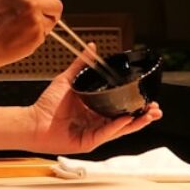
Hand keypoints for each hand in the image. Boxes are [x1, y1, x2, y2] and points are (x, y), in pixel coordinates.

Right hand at [0, 0, 60, 68]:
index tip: (47, 2)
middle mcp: (29, 2)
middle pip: (56, 4)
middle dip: (53, 11)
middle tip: (45, 17)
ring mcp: (35, 19)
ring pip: (52, 21)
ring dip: (45, 25)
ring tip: (25, 30)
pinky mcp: (37, 35)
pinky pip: (45, 35)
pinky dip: (37, 37)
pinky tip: (22, 38)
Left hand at [20, 45, 162, 153]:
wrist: (33, 121)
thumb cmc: (47, 105)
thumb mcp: (68, 80)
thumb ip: (82, 64)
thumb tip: (92, 47)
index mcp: (95, 110)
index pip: (120, 107)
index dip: (135, 104)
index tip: (148, 97)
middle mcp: (98, 123)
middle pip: (126, 120)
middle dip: (143, 115)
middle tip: (156, 108)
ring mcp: (95, 134)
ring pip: (121, 129)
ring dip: (136, 122)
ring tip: (150, 115)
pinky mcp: (89, 142)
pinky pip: (106, 134)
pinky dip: (117, 127)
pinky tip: (126, 119)